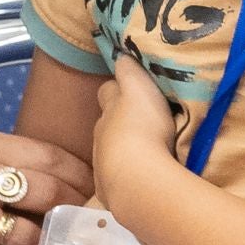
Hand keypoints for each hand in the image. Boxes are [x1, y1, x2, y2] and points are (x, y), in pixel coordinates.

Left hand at [92, 55, 180, 216]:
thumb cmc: (142, 128)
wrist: (137, 181)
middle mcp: (100, 135)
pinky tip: (138, 179)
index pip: (107, 91)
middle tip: (142, 123)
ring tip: (144, 153)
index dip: (116, 88)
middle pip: (105, 123)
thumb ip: (130, 71)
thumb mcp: (140, 88)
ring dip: (121, 150)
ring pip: (107, 151)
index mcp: (108, 110)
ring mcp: (100, 164)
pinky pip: (113, 178)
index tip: (129, 89)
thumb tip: (119, 54)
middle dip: (118, 122)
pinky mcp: (107, 190)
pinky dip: (123, 176)